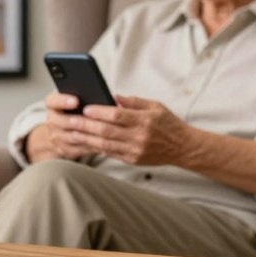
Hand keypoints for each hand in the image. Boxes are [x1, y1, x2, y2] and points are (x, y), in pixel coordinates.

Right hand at [25, 92, 100, 162]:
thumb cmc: (74, 111)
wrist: (60, 132)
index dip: (63, 101)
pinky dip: (91, 146)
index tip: (76, 101)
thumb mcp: (75, 101)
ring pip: (72, 137)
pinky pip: (78, 149)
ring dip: (87, 135)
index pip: (53, 101)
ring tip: (103, 132)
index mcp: (53, 105)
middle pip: (62, 121)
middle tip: (93, 120)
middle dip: (79, 121)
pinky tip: (103, 143)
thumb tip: (108, 97)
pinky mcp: (63, 149)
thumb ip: (86, 97)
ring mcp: (56, 136)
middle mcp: (52, 120)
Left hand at [69, 94, 193, 165]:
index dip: (100, 112)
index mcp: (144, 120)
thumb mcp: (155, 106)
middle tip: (72, 120)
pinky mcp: (133, 160)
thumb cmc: (168, 123)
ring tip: (73, 133)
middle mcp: (139, 137)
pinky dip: (97, 148)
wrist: (183, 147)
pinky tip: (86, 143)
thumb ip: (133, 101)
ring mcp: (136, 150)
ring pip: (105, 145)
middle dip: (87, 126)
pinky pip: (111, 154)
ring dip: (87, 139)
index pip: (117, 115)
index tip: (86, 108)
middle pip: (107, 131)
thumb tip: (112, 96)